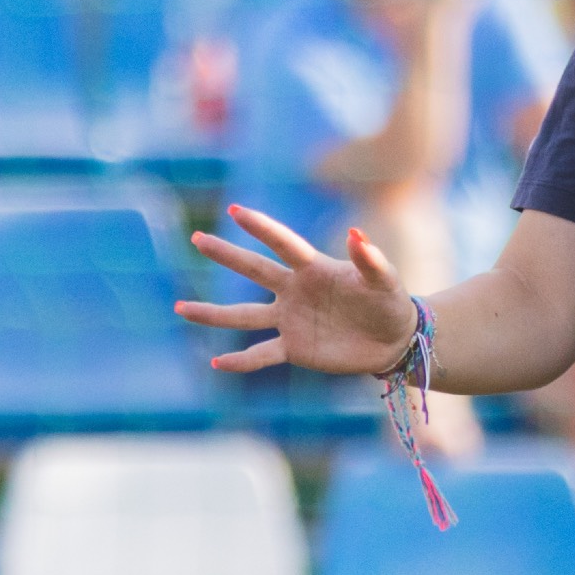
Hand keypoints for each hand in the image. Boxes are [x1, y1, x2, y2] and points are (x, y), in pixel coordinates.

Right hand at [174, 204, 421, 376]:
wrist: (393, 340)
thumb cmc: (390, 302)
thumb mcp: (385, 280)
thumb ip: (370, 259)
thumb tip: (356, 234)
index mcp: (314, 268)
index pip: (283, 244)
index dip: (261, 228)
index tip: (236, 211)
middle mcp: (294, 291)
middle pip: (253, 270)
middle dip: (225, 255)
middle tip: (197, 240)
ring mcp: (289, 319)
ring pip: (243, 315)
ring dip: (213, 313)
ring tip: (181, 309)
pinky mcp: (293, 348)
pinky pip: (261, 354)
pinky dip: (240, 361)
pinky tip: (216, 363)